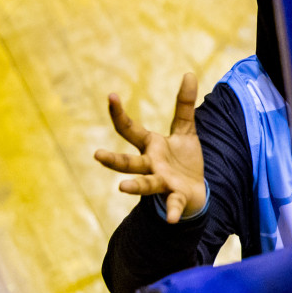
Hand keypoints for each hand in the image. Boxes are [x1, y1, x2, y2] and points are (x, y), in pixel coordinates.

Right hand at [94, 74, 206, 222]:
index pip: (129, 130)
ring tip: (121, 188)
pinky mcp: (176, 195)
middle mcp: (151, 165)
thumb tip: (190, 73)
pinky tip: (173, 219)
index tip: (110, 96)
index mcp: (151, 146)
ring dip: (135, 186)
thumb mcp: (185, 129)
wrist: (195, 190)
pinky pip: (174, 204)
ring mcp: (162, 181)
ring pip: (146, 183)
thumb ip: (185, 104)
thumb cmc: (183, 159)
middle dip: (113, 159)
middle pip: (129, 162)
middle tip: (97, 155)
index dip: (119, 113)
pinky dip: (173, 211)